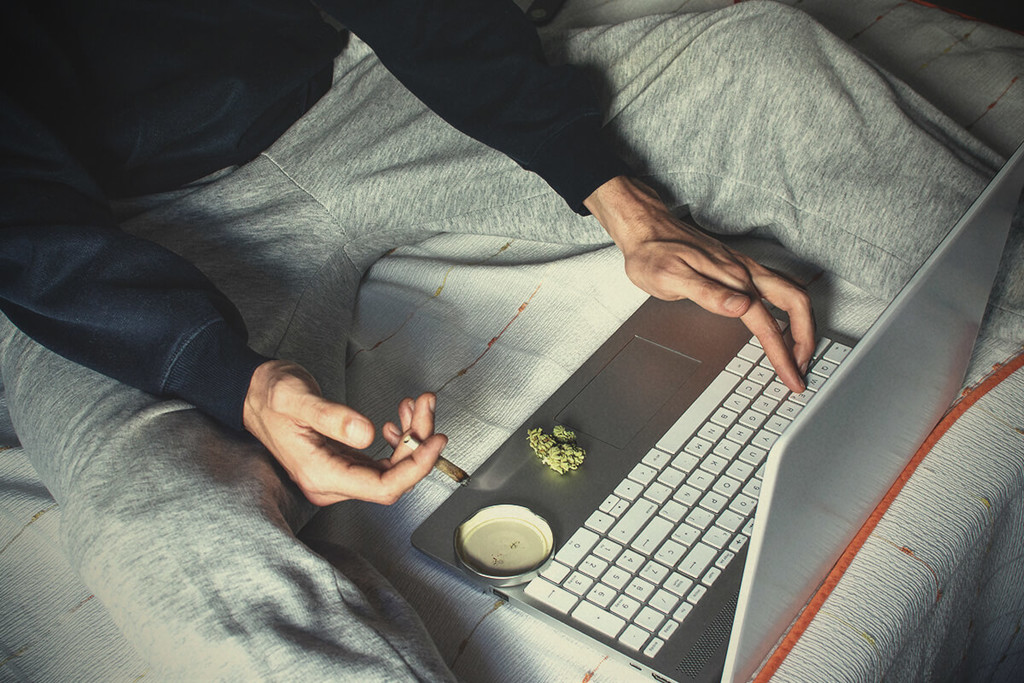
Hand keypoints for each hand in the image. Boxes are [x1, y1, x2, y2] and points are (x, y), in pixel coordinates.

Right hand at [242, 359, 446, 505]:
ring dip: (411, 438)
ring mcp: (338, 475)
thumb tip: (365, 433)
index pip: (382, 487)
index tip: (435, 441)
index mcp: (320, 474)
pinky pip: (382, 462)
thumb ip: (332, 417)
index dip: (415, 467)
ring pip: (391, 469)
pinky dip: (398, 440)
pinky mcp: (344, 464)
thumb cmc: (271, 395)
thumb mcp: (298, 399)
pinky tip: (398, 420)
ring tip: (416, 406)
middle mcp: (330, 482)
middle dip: (417, 443)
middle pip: (392, 478)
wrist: (254, 393)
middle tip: (425, 406)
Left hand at [585, 176, 814, 391]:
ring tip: (799, 350)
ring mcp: (744, 267)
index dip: (782, 355)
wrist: (645, 227)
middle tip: (802, 366)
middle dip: (806, 338)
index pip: (768, 324)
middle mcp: (744, 271)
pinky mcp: (738, 266)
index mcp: (732, 278)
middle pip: (796, 303)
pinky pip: (778, 286)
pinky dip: (789, 309)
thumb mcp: (671, 278)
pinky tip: (782, 320)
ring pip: (790, 293)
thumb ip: (709, 294)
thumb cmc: (653, 253)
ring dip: (801, 323)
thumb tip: (743, 307)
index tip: (791, 378)